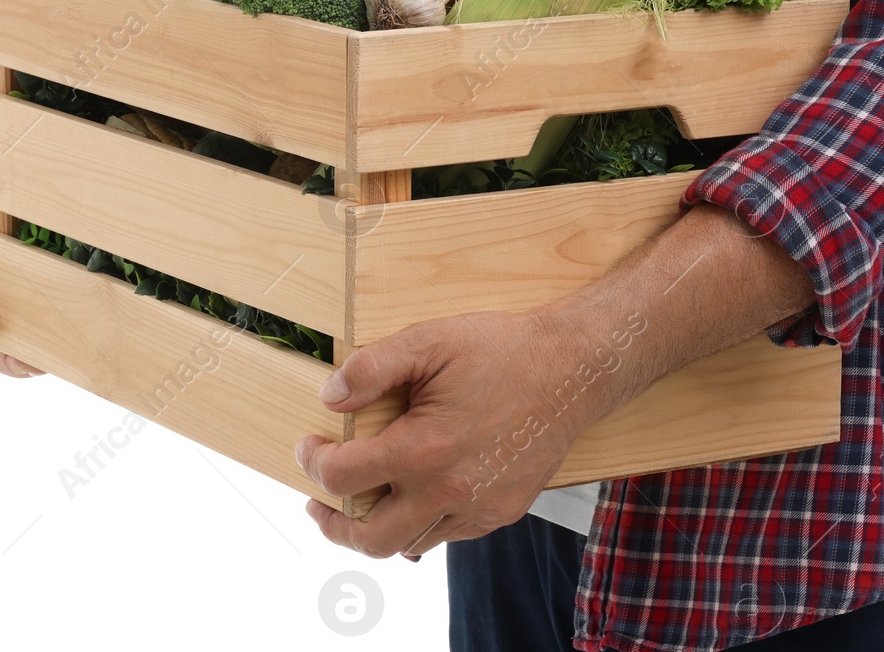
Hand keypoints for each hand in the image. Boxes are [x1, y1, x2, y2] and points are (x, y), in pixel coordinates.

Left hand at [296, 308, 600, 560]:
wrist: (574, 368)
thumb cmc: (503, 349)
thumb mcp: (429, 340)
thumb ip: (372, 368)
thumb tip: (330, 396)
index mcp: (424, 449)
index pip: (342, 478)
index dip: (313, 463)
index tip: (310, 447)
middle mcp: (449, 490)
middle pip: (368, 538)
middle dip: (333, 524)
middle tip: (320, 503)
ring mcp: (479, 507)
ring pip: (409, 543)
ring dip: (379, 527)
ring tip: (363, 502)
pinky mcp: (503, 511)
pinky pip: (449, 534)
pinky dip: (423, 521)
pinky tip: (418, 493)